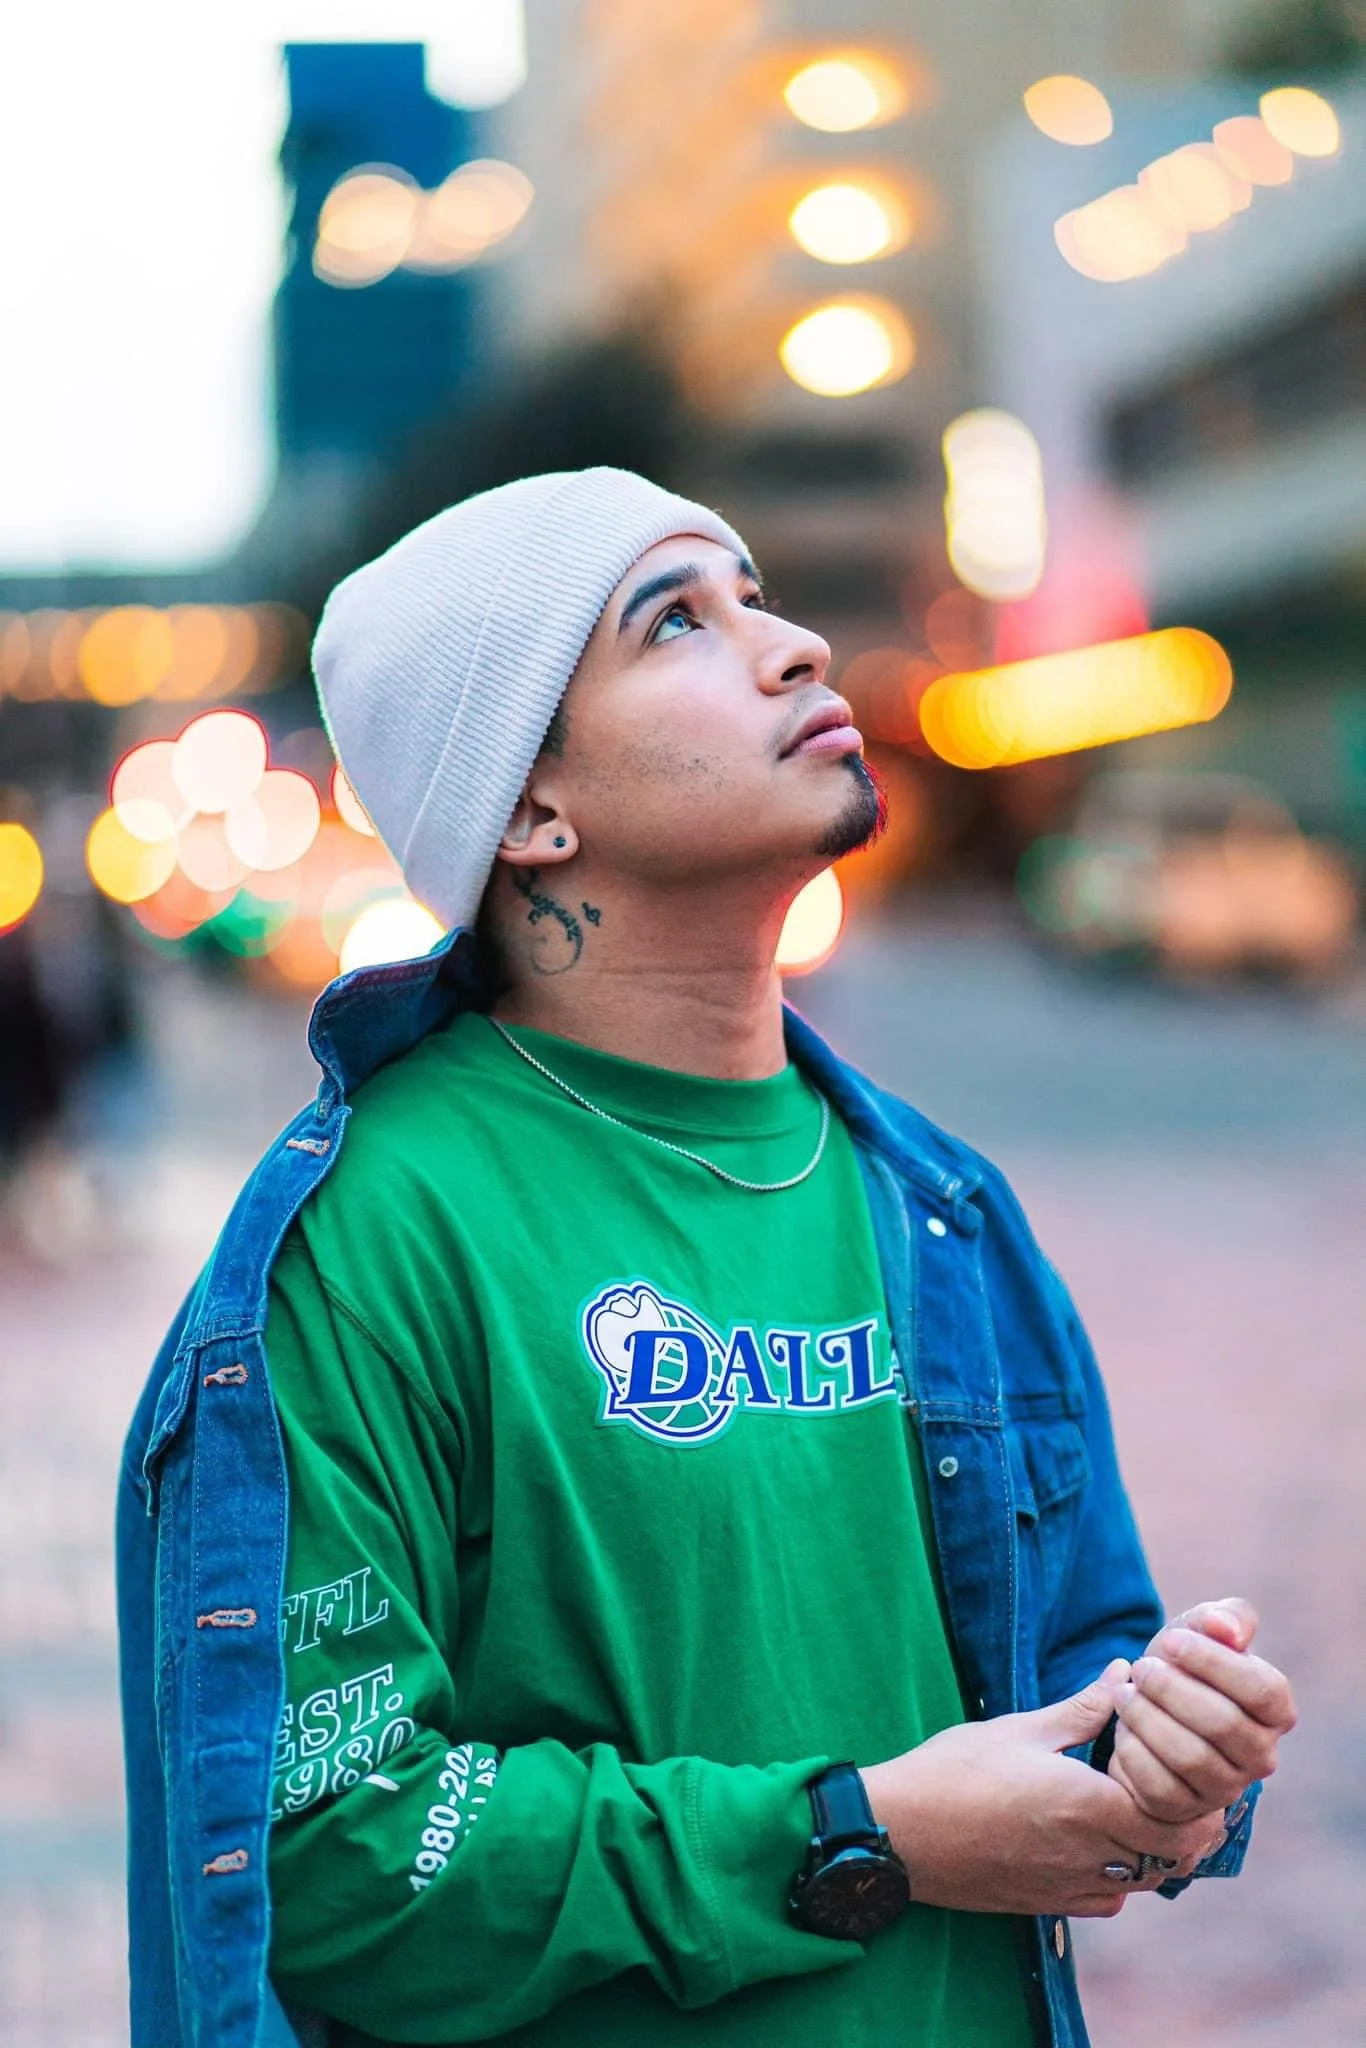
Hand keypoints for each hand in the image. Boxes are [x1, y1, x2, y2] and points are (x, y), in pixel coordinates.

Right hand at [861, 1662, 1225, 1919]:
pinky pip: (1110, 1898)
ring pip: (1145, 1880)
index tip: (1189, 1757)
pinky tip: (1104, 1839)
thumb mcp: (1020, 1729)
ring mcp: (1070, 1888)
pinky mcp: (1050, 1905)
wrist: (899, 1834)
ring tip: (1144, 1804)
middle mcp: (1089, 1857)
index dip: (1195, 1791)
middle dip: (1186, 1819)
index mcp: (1088, 1808)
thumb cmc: (954, 1773)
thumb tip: (1124, 1673)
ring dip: (1156, 1847)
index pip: (1177, 1816)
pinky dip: (1123, 1873)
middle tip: (1179, 1780)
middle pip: (1172, 1854)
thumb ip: (1083, 1708)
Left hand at [1110, 1597, 1296, 1825]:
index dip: (1214, 1662)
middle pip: (1223, 1724)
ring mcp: (1225, 1789)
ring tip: (1125, 1693)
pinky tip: (1121, 1726)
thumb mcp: (1204, 1628)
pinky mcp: (1184, 1810)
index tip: (1170, 1640)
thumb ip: (1225, 1618)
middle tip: (1141, 1667)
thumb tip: (1225, 1629)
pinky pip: (1159, 1788)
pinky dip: (1132, 1751)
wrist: (1150, 1704)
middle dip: (1171, 1688)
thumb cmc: (1186, 1662)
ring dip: (1148, 1717)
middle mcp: (1261, 1756)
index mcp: (1276, 1711)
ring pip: (1191, 1758)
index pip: (1263, 1690)